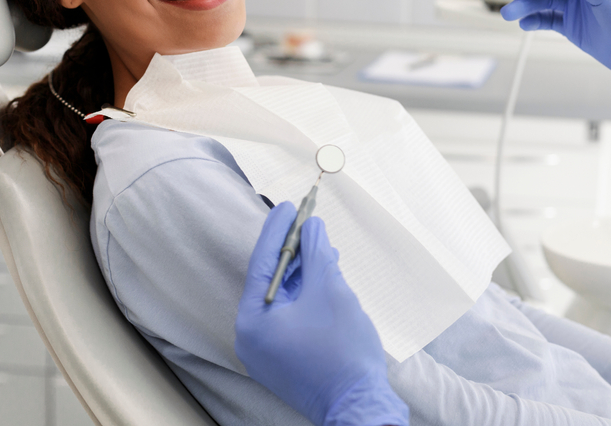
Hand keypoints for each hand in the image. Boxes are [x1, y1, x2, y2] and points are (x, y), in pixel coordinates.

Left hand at [235, 203, 408, 425]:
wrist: (359, 406)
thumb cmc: (342, 351)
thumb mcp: (329, 289)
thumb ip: (317, 253)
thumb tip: (312, 227)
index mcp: (251, 320)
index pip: (262, 262)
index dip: (278, 229)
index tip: (288, 205)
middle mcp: (251, 336)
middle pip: (271, 280)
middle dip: (294, 250)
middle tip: (308, 220)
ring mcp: (267, 351)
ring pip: (283, 298)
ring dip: (303, 272)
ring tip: (324, 247)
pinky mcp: (285, 358)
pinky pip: (290, 316)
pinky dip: (306, 294)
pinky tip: (324, 277)